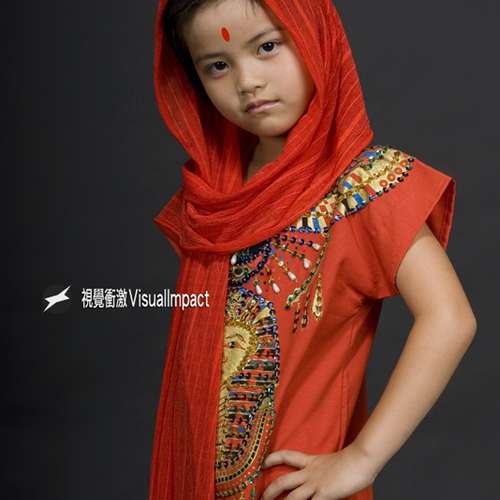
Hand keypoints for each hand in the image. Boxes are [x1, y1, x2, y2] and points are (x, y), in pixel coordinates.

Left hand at [260, 443, 378, 499]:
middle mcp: (310, 473)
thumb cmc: (352, 460)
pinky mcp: (325, 494)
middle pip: (283, 481)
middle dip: (270, 491)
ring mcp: (316, 484)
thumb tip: (319, 481)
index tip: (262, 463)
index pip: (287, 456)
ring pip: (292, 498)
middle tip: (261, 498)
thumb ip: (322, 471)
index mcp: (311, 461)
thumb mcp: (331, 463)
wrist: (361, 458)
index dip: (272, 459)